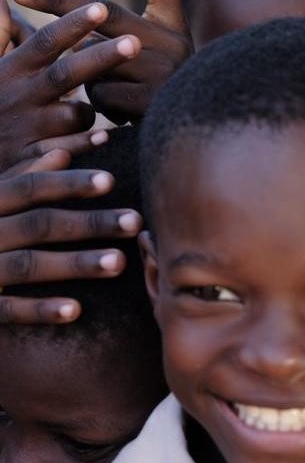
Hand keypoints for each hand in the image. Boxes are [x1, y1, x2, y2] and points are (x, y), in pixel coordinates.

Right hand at [0, 0, 139, 170]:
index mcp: (11, 71)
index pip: (47, 42)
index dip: (73, 24)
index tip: (101, 7)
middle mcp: (21, 97)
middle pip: (67, 73)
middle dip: (101, 57)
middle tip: (134, 42)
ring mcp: (27, 128)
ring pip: (74, 115)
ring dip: (94, 109)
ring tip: (112, 109)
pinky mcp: (30, 158)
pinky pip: (64, 149)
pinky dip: (83, 143)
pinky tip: (105, 138)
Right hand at [0, 149, 141, 323]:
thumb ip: (19, 179)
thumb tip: (62, 152)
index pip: (28, 188)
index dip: (67, 183)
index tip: (111, 179)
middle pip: (38, 224)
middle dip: (88, 222)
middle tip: (135, 220)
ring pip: (27, 264)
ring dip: (74, 263)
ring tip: (119, 262)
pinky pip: (7, 309)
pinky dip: (40, 309)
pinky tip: (76, 310)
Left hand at [15, 0, 190, 124]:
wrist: (204, 115)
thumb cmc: (175, 67)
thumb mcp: (171, 26)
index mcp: (165, 29)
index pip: (104, 9)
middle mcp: (167, 49)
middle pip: (94, 37)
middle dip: (73, 34)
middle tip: (41, 16)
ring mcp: (160, 78)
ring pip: (95, 70)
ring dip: (96, 80)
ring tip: (123, 86)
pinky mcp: (151, 105)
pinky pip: (103, 98)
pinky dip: (107, 105)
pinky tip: (127, 110)